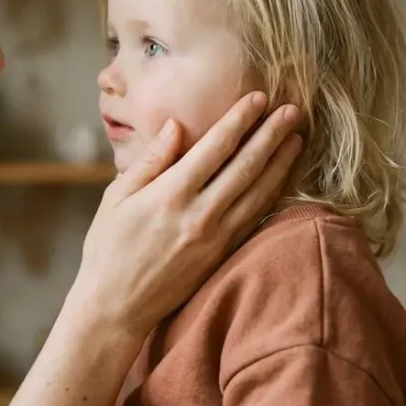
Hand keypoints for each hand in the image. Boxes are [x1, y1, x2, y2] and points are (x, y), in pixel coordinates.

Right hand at [68, 91, 302, 337]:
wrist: (116, 306)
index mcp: (171, 194)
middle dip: (272, 134)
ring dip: (281, 163)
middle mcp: (200, 214)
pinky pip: (255, 217)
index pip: (215, 147)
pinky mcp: (223, 254)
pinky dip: (273, 195)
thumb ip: (150, 161)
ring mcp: (216, 236)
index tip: (258, 98)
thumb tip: (176, 127)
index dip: (240, 120)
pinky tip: (282, 179)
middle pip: (247, 166)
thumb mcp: (116, 198)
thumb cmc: (108, 248)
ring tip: (297, 138)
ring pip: (259, 192)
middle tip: (293, 110)